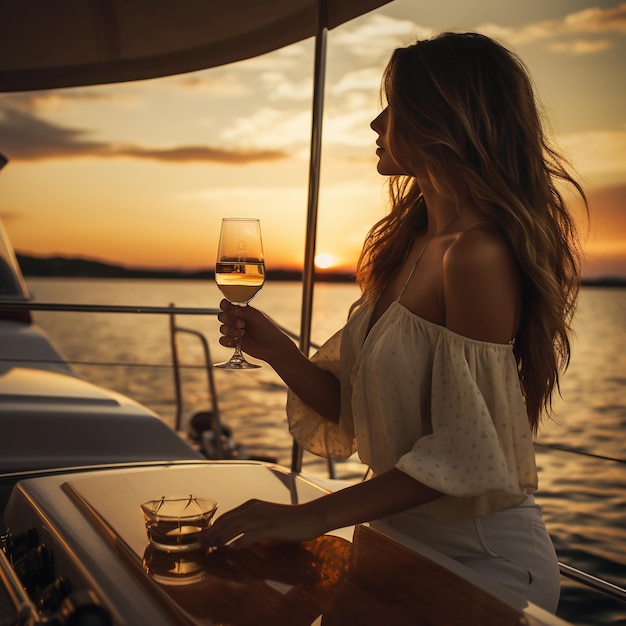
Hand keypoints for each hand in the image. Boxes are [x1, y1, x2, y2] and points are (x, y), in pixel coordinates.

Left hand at [201, 499, 326, 550]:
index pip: (227, 516)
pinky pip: (250, 535)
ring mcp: (262, 517)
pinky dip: (239, 542)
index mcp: (253, 505)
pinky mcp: (270, 527)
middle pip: (227, 521)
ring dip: (220, 538)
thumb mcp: (268, 518)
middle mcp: (254, 508)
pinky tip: (232, 548)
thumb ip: (253, 524)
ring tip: (210, 547)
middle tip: (200, 544)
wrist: (311, 516)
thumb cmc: (291, 520)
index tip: (204, 537)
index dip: (214, 527)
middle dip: (212, 533)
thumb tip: (236, 537)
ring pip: (235, 527)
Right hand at [217, 299, 292, 363]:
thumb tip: (233, 309)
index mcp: (242, 310)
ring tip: (242, 334)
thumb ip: (245, 312)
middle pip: (222, 316)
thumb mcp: (258, 318)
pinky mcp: (233, 342)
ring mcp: (234, 331)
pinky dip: (226, 341)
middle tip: (242, 324)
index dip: (225, 306)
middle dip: (229, 320)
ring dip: (230, 331)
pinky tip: (234, 342)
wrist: (273, 347)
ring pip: (222, 328)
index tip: (233, 311)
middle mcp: (236, 319)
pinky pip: (222, 340)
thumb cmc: (268, 330)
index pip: (226, 304)